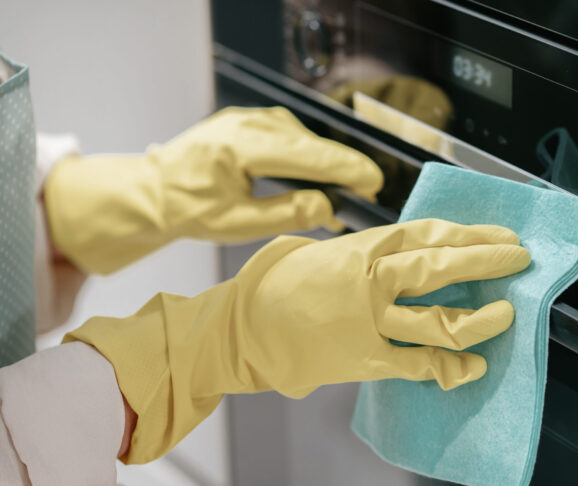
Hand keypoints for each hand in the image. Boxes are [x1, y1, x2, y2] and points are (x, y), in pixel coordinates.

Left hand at [44, 107, 382, 273]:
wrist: (153, 190)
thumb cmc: (189, 210)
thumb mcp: (235, 224)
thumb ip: (284, 215)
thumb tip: (326, 206)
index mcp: (240, 146)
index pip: (304, 155)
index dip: (343, 168)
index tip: (372, 180)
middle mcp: (247, 123)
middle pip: (308, 142)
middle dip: (342, 164)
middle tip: (370, 186)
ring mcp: (248, 117)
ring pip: (301, 136)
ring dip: (325, 160)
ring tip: (348, 185)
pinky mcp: (250, 121)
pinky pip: (289, 134)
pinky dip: (308, 153)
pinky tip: (319, 171)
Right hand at [66, 219, 530, 462]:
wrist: (245, 326)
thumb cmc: (278, 281)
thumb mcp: (326, 248)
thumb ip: (369, 250)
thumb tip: (404, 251)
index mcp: (366, 245)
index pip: (433, 233)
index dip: (474, 235)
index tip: (502, 237)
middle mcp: (374, 279)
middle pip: (445, 267)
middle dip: (489, 263)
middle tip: (520, 262)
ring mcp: (372, 321)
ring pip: (441, 319)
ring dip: (481, 318)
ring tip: (506, 314)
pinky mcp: (366, 359)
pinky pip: (419, 364)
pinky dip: (450, 368)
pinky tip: (473, 367)